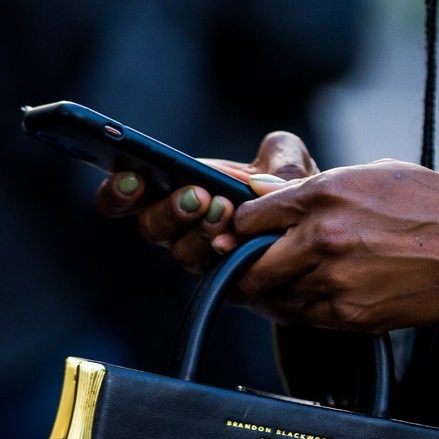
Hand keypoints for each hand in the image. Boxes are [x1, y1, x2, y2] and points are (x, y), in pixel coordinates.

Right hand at [96, 130, 310, 273]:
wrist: (319, 235)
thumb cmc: (291, 193)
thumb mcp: (288, 161)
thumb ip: (279, 155)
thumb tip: (264, 175)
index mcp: (176, 190)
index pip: (127, 194)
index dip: (118, 191)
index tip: (133, 178)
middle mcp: (180, 228)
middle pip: (151, 227)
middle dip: (171, 209)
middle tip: (198, 195)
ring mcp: (203, 258)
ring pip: (183, 253)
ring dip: (201, 232)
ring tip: (226, 211)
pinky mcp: (230, 284)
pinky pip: (219, 278)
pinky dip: (230, 259)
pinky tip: (244, 244)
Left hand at [221, 159, 438, 330]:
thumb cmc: (436, 204)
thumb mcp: (373, 175)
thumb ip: (314, 188)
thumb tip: (267, 195)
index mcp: (324, 195)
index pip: (250, 217)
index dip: (240, 227)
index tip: (241, 234)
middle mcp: (322, 239)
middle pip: (250, 267)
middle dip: (241, 271)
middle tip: (242, 271)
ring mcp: (336, 282)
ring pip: (275, 298)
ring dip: (273, 294)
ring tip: (283, 285)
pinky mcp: (354, 316)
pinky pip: (307, 319)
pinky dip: (304, 311)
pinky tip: (316, 299)